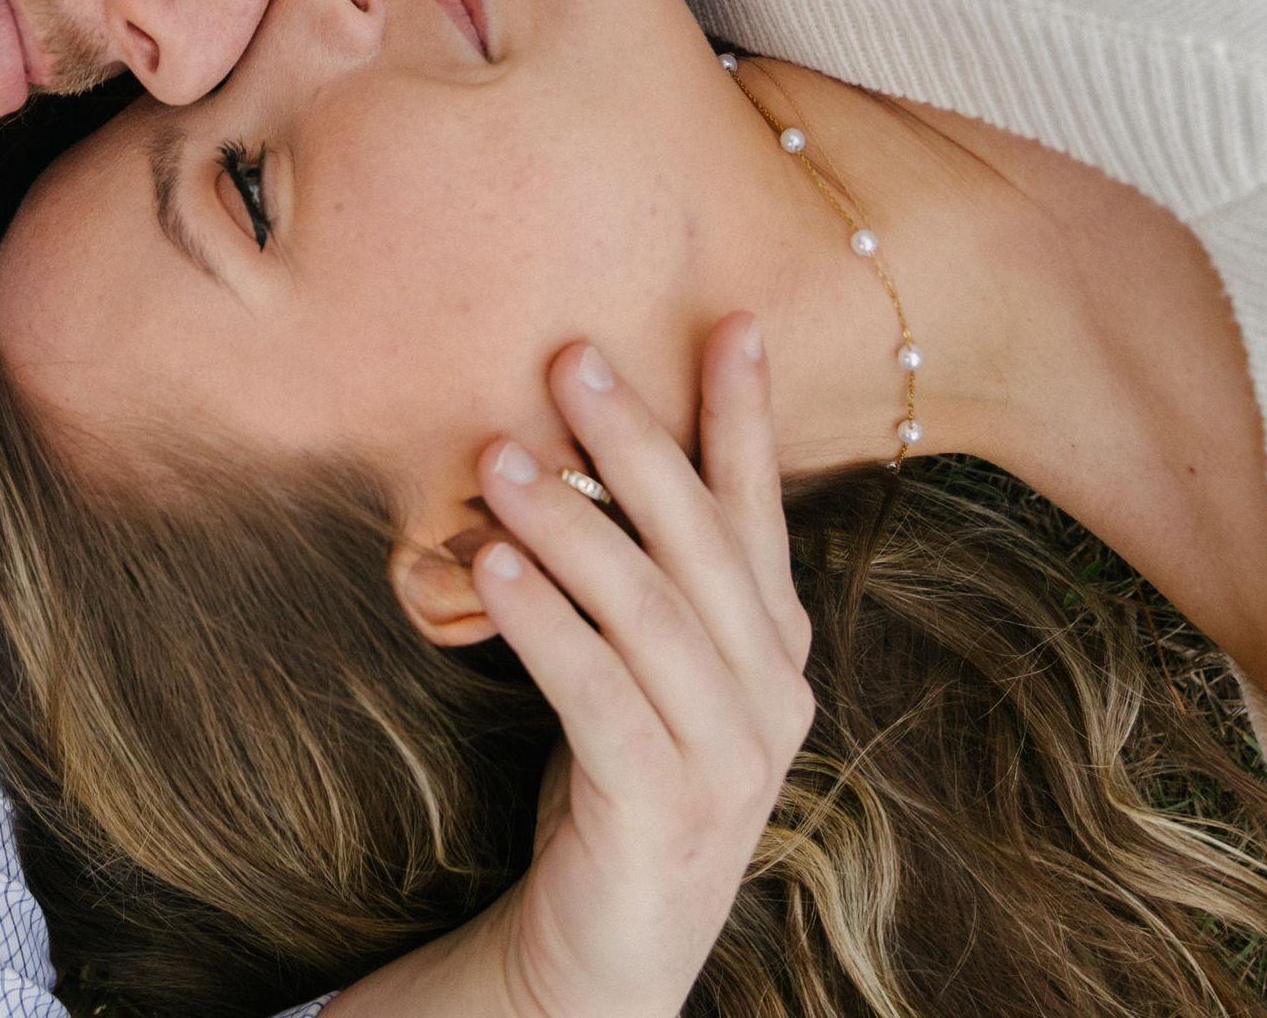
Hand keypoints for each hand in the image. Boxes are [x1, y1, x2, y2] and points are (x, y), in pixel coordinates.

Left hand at [472, 312, 812, 1017]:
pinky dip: (546, 626)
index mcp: (773, 647)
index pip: (758, 512)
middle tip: (573, 357)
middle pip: (704, 544)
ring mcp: (729, 761)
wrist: (606, 944)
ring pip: (650, 613)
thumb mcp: (645, 660)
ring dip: (573, 525)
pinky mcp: (662, 814)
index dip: (746, 418)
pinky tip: (493, 568)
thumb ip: (643, 569)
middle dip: (640, 441)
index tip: (733, 321)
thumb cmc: (618, 770)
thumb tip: (581, 437)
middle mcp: (771, 696)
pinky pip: (599, 697)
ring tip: (501, 458)